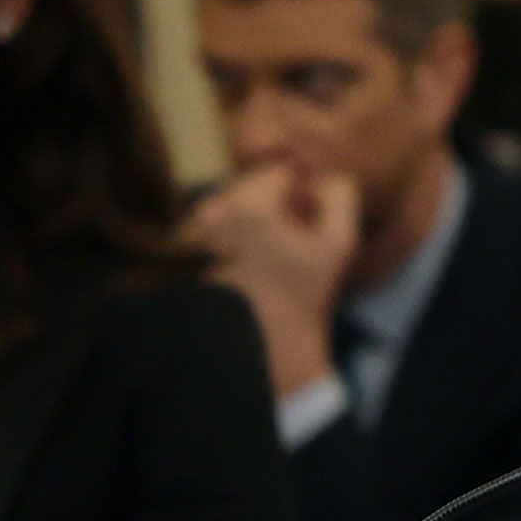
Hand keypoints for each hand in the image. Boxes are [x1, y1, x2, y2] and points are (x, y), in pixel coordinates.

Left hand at [187, 162, 359, 397]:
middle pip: (250, 187)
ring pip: (229, 207)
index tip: (305, 226)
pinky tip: (243, 270)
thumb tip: (319, 181)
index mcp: (247, 205)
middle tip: (288, 245)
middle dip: (272, 208)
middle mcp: (210, 211)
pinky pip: (211, 229)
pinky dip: (228, 241)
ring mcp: (189, 234)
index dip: (300, 195)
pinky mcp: (180, 254)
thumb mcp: (340, 243)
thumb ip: (339, 195)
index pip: (278, 173)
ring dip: (248, 224)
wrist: (264, 348)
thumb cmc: (303, 297)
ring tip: (265, 259)